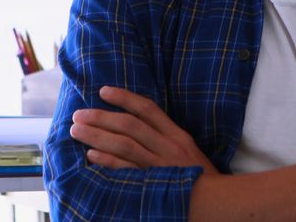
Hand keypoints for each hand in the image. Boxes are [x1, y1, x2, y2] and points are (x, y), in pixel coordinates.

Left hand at [70, 86, 218, 173]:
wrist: (218, 204)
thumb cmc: (200, 177)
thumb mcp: (189, 151)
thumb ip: (166, 136)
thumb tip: (136, 122)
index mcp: (177, 136)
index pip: (148, 109)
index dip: (124, 97)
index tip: (103, 91)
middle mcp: (168, 148)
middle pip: (130, 125)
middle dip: (101, 117)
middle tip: (78, 114)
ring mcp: (160, 167)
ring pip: (124, 145)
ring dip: (97, 136)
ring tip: (77, 130)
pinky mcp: (153, 185)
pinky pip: (126, 171)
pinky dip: (107, 161)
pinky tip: (91, 155)